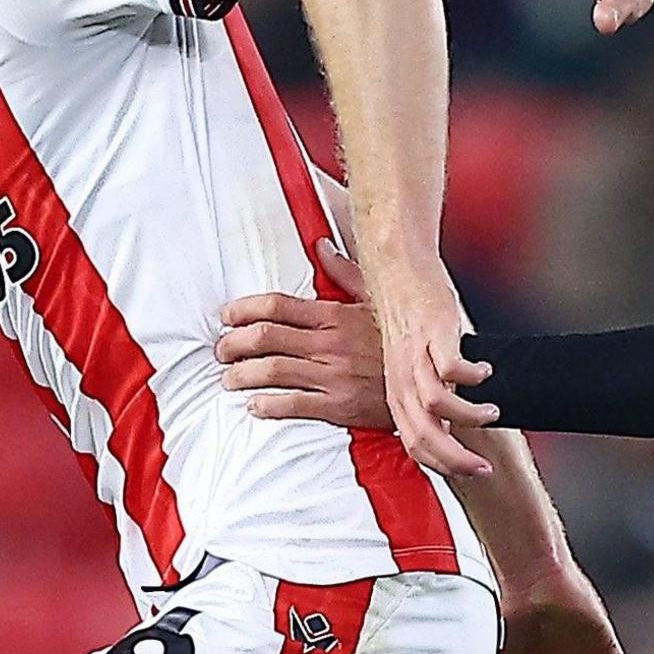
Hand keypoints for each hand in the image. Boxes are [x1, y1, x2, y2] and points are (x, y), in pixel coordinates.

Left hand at [220, 292, 495, 435]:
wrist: (432, 387)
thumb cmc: (400, 344)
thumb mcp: (376, 301)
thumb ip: (345, 274)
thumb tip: (321, 246)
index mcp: (335, 316)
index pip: (277, 306)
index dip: (243, 310)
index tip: (226, 316)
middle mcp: (330, 343)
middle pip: (266, 337)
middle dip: (234, 344)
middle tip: (221, 351)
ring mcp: (334, 375)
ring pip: (273, 370)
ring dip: (243, 374)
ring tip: (229, 378)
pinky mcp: (341, 406)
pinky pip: (295, 404)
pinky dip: (268, 405)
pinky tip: (254, 405)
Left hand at [376, 276, 496, 478]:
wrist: (397, 271)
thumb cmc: (405, 319)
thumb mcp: (405, 366)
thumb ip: (420, 397)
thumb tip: (444, 426)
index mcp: (397, 393)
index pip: (415, 444)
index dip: (443, 465)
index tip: (470, 473)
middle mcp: (403, 380)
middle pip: (425, 434)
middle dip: (458, 458)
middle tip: (484, 467)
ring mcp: (417, 358)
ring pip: (437, 404)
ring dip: (470, 415)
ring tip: (492, 411)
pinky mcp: (434, 334)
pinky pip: (451, 366)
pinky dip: (472, 376)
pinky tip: (487, 372)